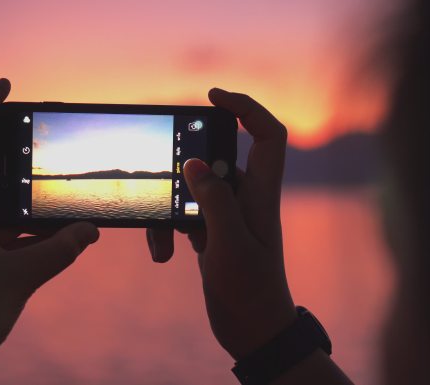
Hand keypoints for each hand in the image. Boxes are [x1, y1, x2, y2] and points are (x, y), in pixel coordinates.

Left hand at [0, 79, 98, 384]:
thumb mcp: (17, 282)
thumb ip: (58, 252)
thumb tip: (91, 230)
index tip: (5, 85)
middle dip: (28, 175)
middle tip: (61, 169)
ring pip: (4, 213)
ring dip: (35, 213)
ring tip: (69, 213)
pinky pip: (6, 237)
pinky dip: (31, 236)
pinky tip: (59, 243)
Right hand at [147, 88, 296, 358]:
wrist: (252, 329)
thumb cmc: (251, 291)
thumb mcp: (230, 244)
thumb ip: (215, 201)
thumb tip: (196, 162)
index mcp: (261, 195)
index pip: (267, 135)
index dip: (247, 107)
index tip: (214, 96)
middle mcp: (247, 199)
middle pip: (222, 156)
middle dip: (191, 160)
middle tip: (168, 167)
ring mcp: (229, 216)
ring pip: (196, 189)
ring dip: (172, 206)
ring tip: (162, 235)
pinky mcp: (213, 234)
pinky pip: (186, 215)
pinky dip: (168, 229)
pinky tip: (163, 252)